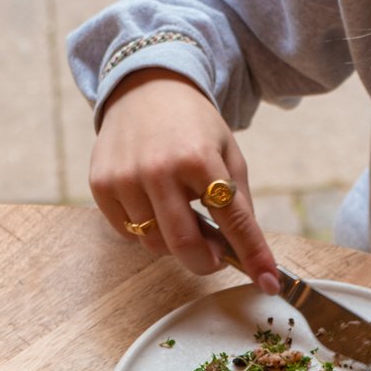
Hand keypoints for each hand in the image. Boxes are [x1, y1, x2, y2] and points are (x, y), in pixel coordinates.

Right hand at [89, 68, 279, 292]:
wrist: (145, 88)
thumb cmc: (193, 127)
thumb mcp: (228, 154)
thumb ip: (239, 202)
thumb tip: (248, 254)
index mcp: (199, 158)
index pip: (233, 220)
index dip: (253, 255)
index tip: (269, 282)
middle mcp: (159, 169)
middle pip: (185, 245)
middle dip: (207, 261)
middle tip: (216, 255)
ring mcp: (125, 178)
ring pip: (154, 244)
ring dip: (174, 241)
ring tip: (180, 212)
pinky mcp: (101, 185)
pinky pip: (128, 233)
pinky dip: (145, 229)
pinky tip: (152, 202)